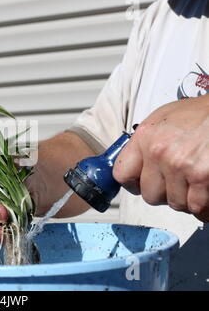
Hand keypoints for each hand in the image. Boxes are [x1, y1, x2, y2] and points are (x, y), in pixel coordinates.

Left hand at [113, 96, 208, 221]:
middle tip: (177, 183)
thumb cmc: (203, 113)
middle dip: (164, 194)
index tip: (142, 184)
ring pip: (175, 203)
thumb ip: (147, 142)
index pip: (122, 174)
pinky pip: (197, 207)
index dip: (133, 184)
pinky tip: (207, 194)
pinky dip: (204, 206)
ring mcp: (180, 166)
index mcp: (145, 137)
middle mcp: (158, 152)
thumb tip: (138, 165)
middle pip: (150, 195)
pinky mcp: (202, 176)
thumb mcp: (165, 118)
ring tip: (195, 184)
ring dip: (186, 199)